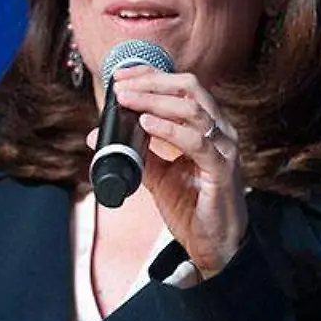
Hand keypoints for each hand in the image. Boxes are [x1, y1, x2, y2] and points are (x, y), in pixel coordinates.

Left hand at [88, 66, 248, 276]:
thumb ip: (134, 152)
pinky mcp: (221, 171)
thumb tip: (97, 136)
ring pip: (193, 110)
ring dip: (155, 100)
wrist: (213, 245)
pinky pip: (196, 142)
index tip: (120, 76)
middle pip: (189, 88)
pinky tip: (146, 123)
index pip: (181, 86)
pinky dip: (169, 129)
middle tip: (120, 86)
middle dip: (152, 82)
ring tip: (127, 100)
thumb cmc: (191, 207)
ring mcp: (223, 149)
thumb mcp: (157, 175)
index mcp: (206, 127)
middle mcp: (219, 131)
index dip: (151, 75)